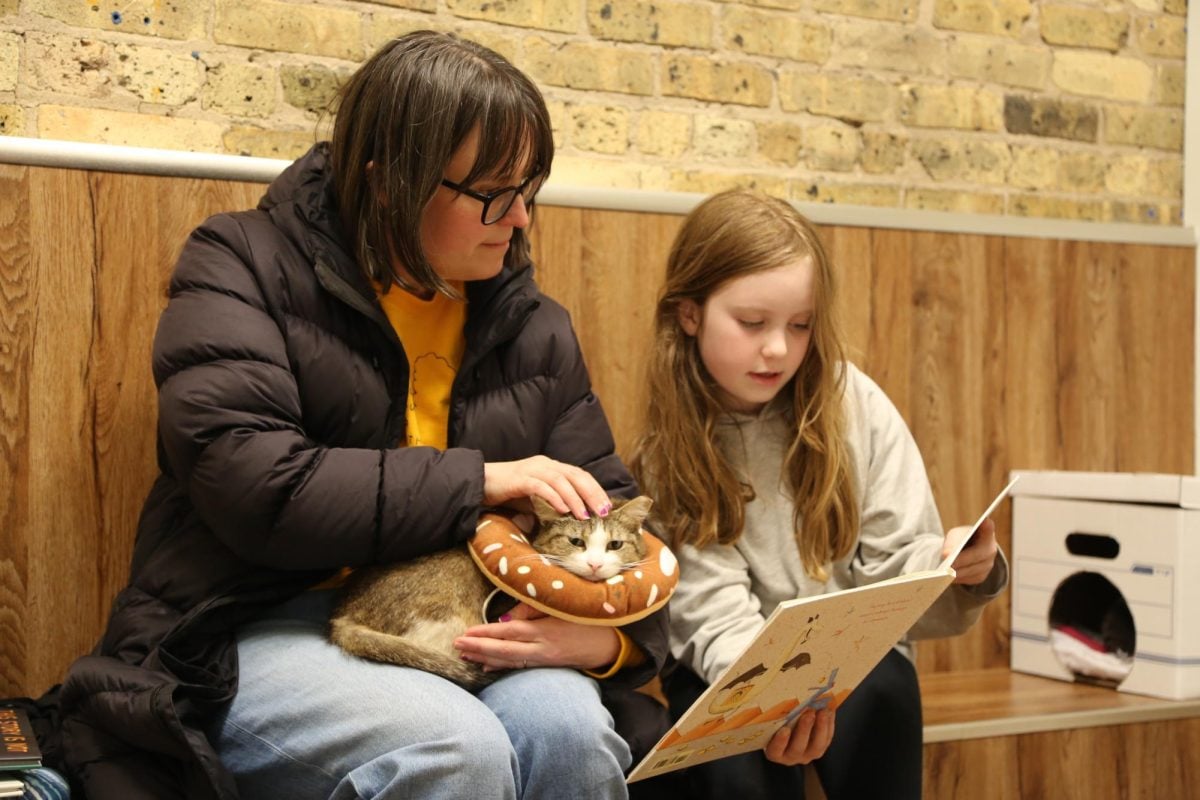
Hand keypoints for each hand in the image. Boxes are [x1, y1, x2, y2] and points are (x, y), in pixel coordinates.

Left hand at [453, 603, 620, 671]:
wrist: (611, 643)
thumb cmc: (588, 619)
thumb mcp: (563, 608)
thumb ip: (534, 609)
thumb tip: (507, 618)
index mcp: (546, 631)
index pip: (510, 632)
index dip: (487, 633)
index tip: (466, 633)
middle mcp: (542, 648)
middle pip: (505, 650)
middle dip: (479, 648)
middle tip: (456, 645)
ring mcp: (544, 659)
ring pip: (509, 661)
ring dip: (485, 658)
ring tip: (464, 655)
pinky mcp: (547, 664)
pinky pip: (519, 665)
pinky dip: (501, 666)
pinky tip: (486, 665)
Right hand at [483, 455, 610, 519]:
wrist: (478, 483)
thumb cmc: (508, 493)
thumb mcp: (535, 499)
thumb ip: (551, 505)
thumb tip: (571, 521)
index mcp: (551, 467)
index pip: (580, 475)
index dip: (595, 489)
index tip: (607, 507)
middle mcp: (545, 464)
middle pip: (576, 475)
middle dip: (592, 493)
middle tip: (604, 511)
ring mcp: (532, 469)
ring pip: (561, 480)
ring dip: (575, 498)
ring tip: (585, 516)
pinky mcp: (519, 478)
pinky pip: (541, 486)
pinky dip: (554, 498)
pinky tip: (563, 510)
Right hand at [764, 708, 834, 765]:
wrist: (789, 726)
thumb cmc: (776, 722)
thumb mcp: (773, 720)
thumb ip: (776, 714)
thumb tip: (778, 693)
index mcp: (774, 752)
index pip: (775, 750)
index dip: (780, 742)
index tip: (785, 729)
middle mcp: (790, 757)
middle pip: (797, 748)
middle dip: (804, 730)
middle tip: (809, 713)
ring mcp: (806, 755)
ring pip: (816, 747)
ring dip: (820, 728)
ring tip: (823, 711)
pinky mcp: (819, 750)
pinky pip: (826, 740)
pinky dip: (829, 726)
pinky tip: (829, 712)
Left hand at [943, 518, 998, 585]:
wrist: (966, 550)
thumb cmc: (960, 539)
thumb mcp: (955, 536)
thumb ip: (952, 542)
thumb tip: (946, 555)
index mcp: (986, 534)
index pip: (988, 529)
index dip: (987, 526)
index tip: (985, 520)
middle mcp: (991, 550)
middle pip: (978, 555)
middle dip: (962, 560)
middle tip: (949, 564)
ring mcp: (989, 565)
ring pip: (973, 570)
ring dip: (959, 572)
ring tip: (945, 573)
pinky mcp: (982, 576)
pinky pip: (970, 579)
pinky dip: (959, 578)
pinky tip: (948, 578)